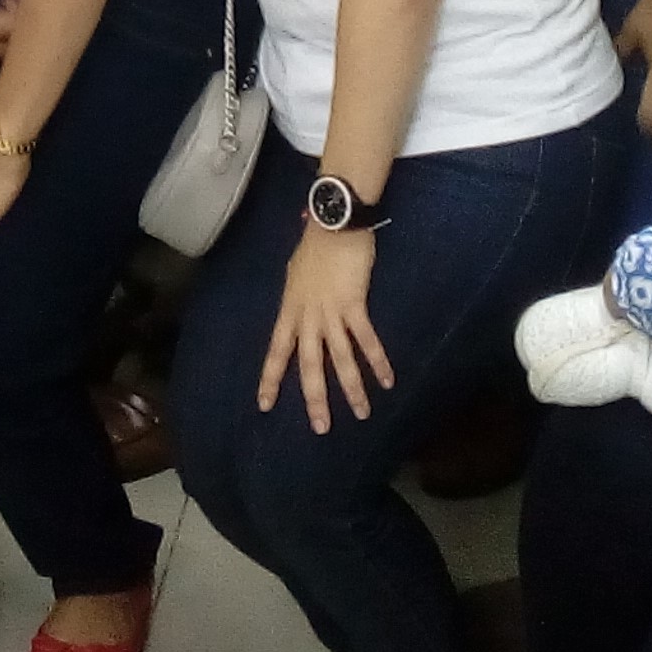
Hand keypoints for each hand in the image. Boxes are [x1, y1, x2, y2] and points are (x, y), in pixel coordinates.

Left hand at [257, 225, 391, 432]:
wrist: (333, 223)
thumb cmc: (315, 243)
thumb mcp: (297, 272)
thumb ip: (298, 294)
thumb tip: (299, 303)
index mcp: (290, 310)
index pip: (276, 351)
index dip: (271, 378)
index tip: (264, 404)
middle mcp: (307, 317)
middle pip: (309, 365)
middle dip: (315, 398)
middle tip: (320, 427)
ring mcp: (330, 313)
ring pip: (340, 359)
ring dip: (352, 389)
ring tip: (361, 414)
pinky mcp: (354, 305)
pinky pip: (366, 340)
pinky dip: (378, 362)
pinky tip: (387, 381)